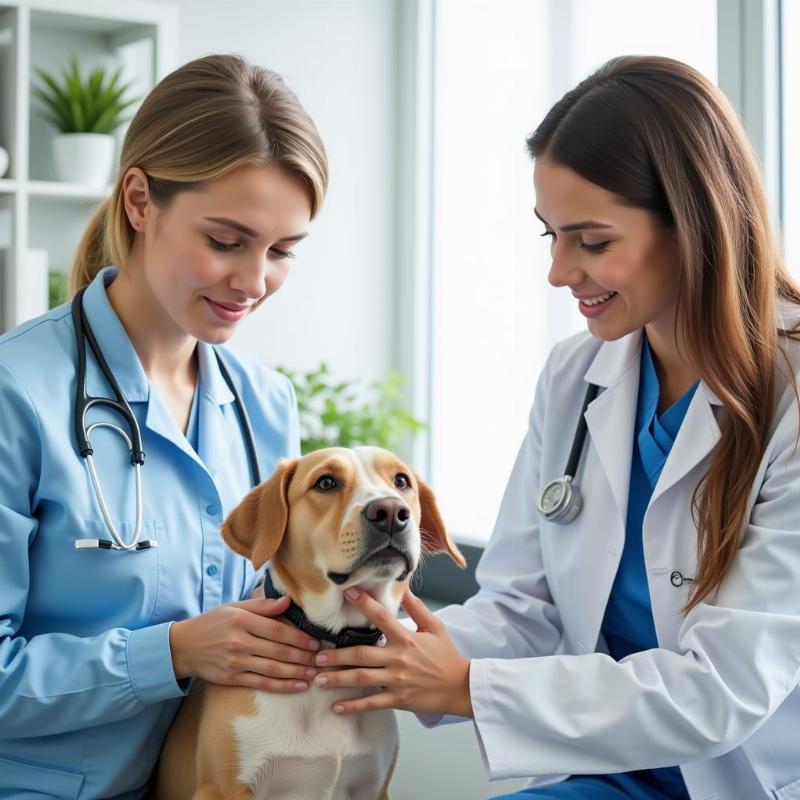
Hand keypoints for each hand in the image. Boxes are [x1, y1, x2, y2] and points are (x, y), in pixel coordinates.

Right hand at [169, 595, 319, 691]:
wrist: (183, 647)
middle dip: (303, 657)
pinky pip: (262, 683)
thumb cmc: (213, 623)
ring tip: (315, 673)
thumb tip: (288, 601)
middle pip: (278, 651)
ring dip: (297, 673)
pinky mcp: (232, 678)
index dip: (298, 638)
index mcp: (241, 620)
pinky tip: (298, 686)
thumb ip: (262, 605)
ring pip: (273, 669)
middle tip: (322, 659)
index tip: (315, 642)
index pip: (276, 630)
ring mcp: (236, 662)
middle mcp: (239, 642)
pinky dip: (282, 686)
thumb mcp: (234, 607)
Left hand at [312, 588, 472, 717]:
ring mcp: (397, 680)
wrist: (461, 687)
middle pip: (361, 655)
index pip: (382, 617)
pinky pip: (372, 703)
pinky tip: (337, 706)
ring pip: (361, 679)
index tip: (348, 593)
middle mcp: (398, 658)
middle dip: (336, 655)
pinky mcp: (399, 699)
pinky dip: (353, 706)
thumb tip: (405, 589)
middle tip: (316, 655)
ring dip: (338, 679)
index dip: (364, 604)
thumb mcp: (436, 627)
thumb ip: (418, 608)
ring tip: (318, 678)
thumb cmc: (447, 656)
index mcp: (406, 638)